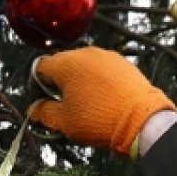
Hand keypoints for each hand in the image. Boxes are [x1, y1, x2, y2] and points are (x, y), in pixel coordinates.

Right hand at [28, 46, 176, 156]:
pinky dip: (99, 82)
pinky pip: (103, 70)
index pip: (41, 67)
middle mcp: (86, 53)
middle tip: (66, 107)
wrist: (142, 121)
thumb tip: (34, 110)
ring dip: (81, 83)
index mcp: (66, 64)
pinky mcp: (124, 64)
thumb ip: (44, 112)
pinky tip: (105, 100)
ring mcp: (107, 57)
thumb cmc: (100, 121)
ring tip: (88, 105)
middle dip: (60, 84)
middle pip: (63, 65)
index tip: (44, 103)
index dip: (38, 86)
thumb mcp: (64, 122)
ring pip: (84, 67)